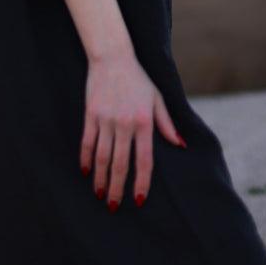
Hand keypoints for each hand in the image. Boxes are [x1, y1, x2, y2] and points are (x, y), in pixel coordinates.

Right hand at [79, 48, 185, 210]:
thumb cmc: (138, 79)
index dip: (141, 183)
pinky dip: (85, 158)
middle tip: (114, 207)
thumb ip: (166, 124)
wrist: (113, 57)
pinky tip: (85, 171)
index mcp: (144, 123)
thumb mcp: (157, 99)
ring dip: (100, 178)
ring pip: (102, 157)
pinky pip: (87, 142)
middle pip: (120, 164)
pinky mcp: (91, 114)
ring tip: (99, 194)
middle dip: (117, 188)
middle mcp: (125, 124)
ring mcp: (106, 120)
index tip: (138, 200)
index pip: (144, 161)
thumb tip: (180, 145)